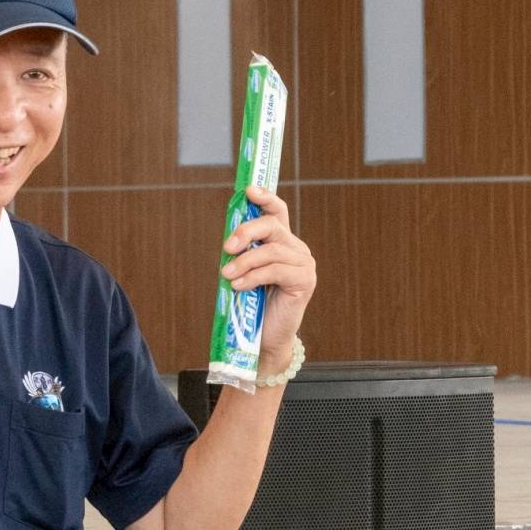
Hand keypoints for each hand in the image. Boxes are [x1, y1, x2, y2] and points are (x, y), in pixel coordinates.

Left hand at [223, 185, 316, 372]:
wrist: (264, 339)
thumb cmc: (251, 305)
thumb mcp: (244, 272)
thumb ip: (241, 254)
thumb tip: (227, 240)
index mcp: (282, 242)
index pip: (277, 212)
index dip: (265, 198)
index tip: (248, 190)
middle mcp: (296, 249)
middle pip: (271, 226)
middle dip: (246, 232)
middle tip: (226, 247)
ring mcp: (304, 264)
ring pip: (271, 250)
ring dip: (244, 262)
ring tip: (226, 276)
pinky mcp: (304, 281)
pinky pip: (275, 270)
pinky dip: (253, 277)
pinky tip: (239, 286)